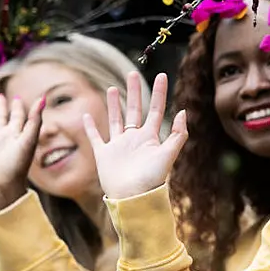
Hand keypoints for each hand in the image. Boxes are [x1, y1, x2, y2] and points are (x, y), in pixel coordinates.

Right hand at [0, 95, 43, 212]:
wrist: (1, 188)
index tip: (16, 98)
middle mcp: (1, 138)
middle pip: (0, 118)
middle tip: (0, 95)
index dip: (17, 108)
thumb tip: (44, 97)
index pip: (17, 117)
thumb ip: (35, 119)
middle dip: (0, 107)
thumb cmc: (17, 167)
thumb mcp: (28, 140)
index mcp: (15, 135)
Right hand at [84, 71, 187, 199]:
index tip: (162, 75)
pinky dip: (90, 127)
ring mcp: (118, 146)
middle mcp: (134, 139)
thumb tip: (183, 111)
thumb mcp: (168, 155)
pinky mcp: (104, 155)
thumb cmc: (152, 179)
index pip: (155, 109)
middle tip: (132, 72)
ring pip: (115, 120)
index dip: (159, 92)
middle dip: (134, 91)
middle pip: (134, 109)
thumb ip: (178, 135)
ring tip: (113, 88)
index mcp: (150, 137)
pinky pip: (96, 137)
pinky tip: (86, 116)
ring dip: (114, 104)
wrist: (133, 198)